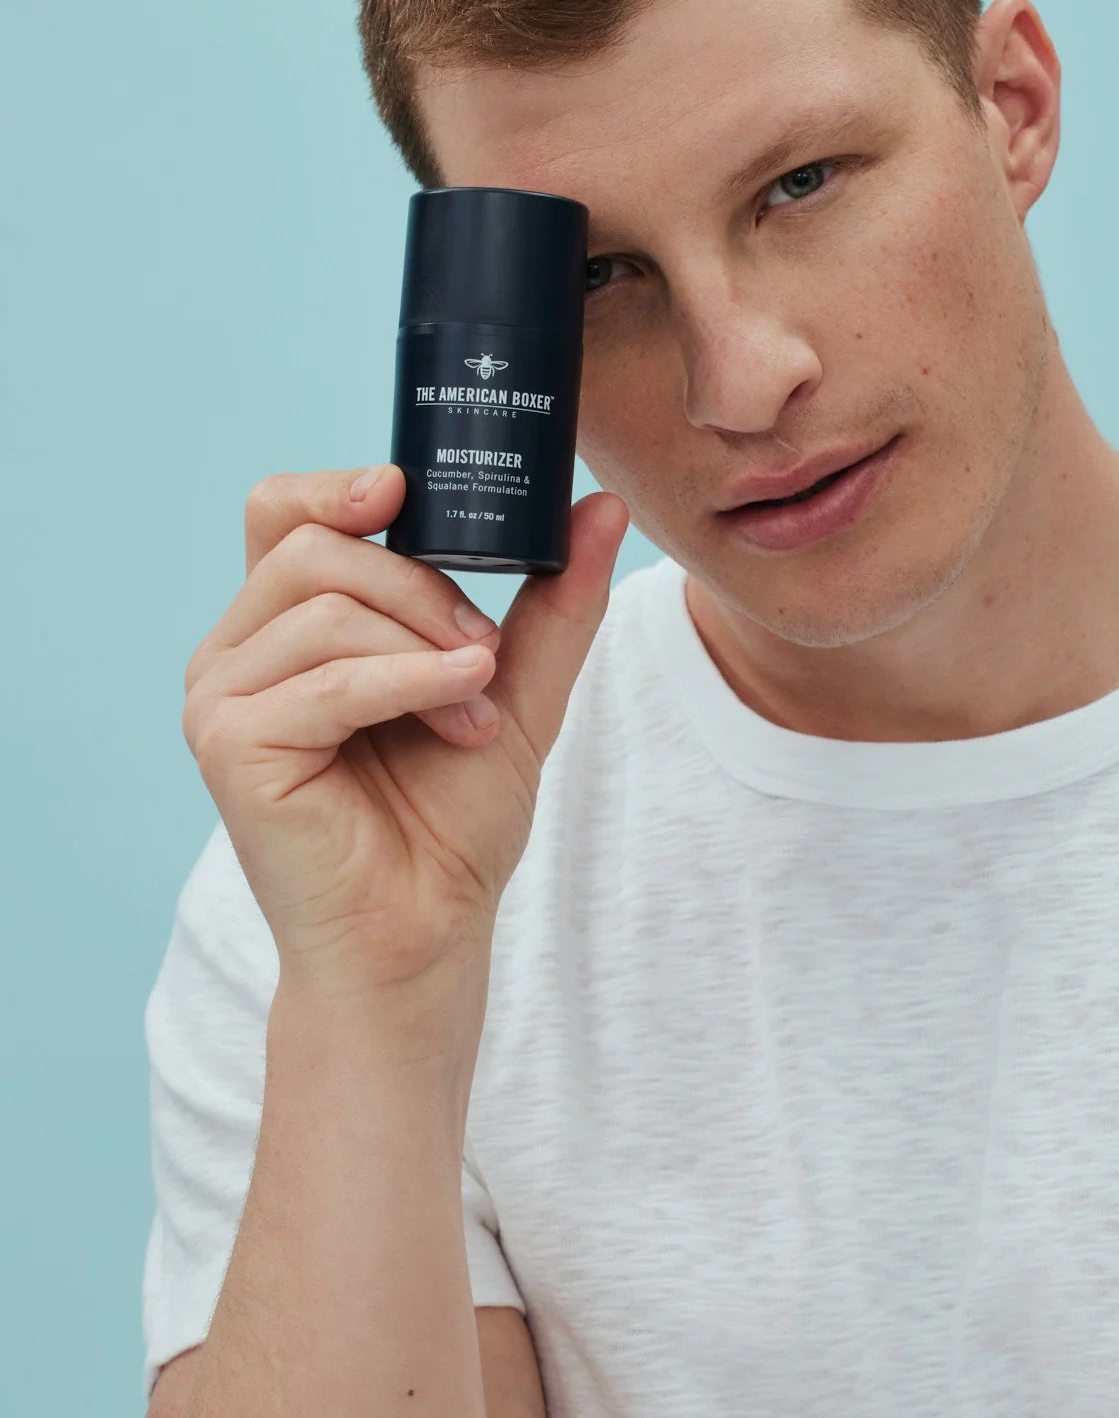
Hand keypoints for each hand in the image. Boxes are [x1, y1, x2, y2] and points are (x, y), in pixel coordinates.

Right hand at [181, 464, 629, 1006]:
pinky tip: (460, 707)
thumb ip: (553, 597)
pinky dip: (407, 683)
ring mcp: (220, 697)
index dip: (338, 485)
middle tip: (483, 652)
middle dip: (420, 586)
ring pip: (326, 605)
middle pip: (315, 547)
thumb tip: (599, 503)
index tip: (407, 489)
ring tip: (474, 708)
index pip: (283, 509)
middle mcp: (236, 651)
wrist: (424, 932)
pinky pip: (327, 679)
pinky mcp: (227, 745)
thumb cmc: (450, 820)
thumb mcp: (513, 685)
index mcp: (283, 625)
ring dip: (424, 648)